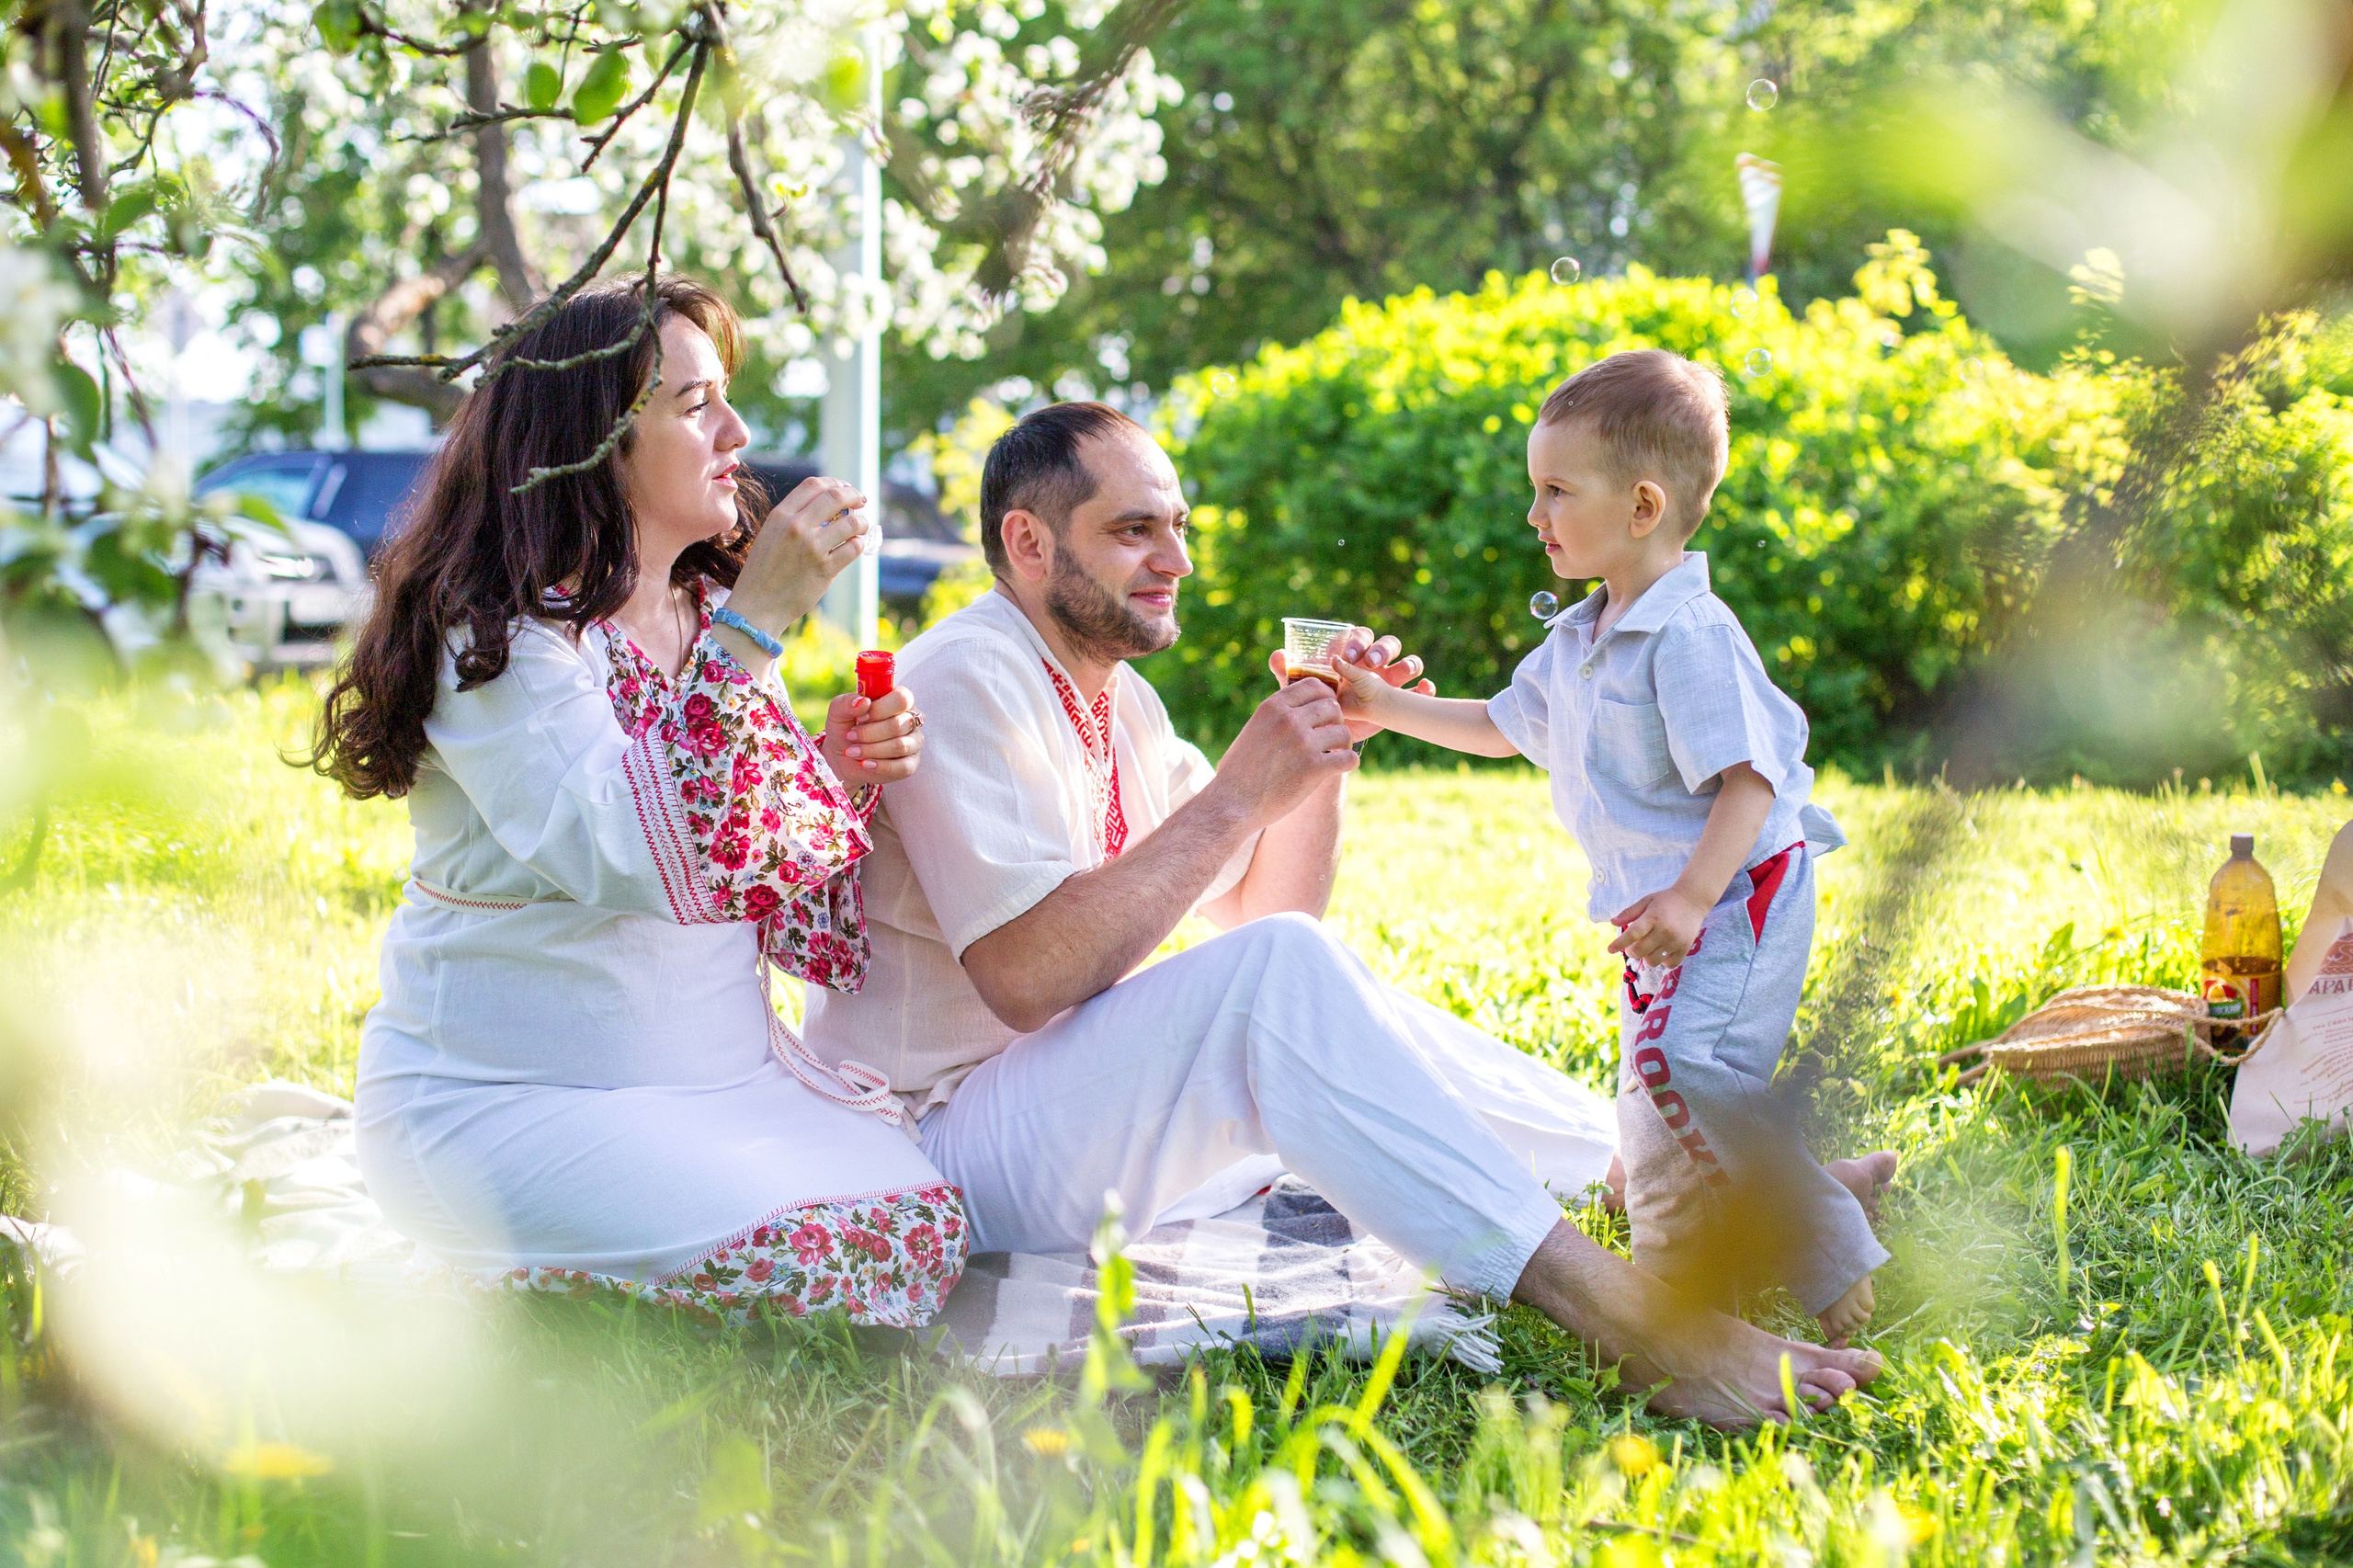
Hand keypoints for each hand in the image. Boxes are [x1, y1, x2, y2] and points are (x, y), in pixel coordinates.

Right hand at [725, 477, 872, 635]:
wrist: (756, 606)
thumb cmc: (764, 571)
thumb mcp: (771, 535)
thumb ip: (794, 519)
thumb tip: (829, 507)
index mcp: (780, 515)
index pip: (814, 485)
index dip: (835, 483)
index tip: (844, 489)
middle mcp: (796, 527)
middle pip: (836, 496)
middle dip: (854, 496)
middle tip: (861, 502)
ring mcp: (812, 548)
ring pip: (851, 523)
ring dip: (861, 522)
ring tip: (861, 527)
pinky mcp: (825, 569)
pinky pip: (853, 548)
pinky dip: (859, 544)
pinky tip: (855, 546)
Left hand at [822, 684, 921, 785]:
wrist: (843, 757)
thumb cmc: (845, 728)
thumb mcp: (838, 712)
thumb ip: (846, 702)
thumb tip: (863, 702)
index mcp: (899, 699)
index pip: (901, 699)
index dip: (879, 709)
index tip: (860, 718)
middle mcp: (912, 719)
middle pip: (898, 724)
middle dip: (869, 733)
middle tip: (851, 736)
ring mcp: (914, 742)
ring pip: (900, 746)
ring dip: (871, 749)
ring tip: (852, 751)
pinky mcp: (911, 763)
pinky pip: (902, 766)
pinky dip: (880, 766)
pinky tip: (864, 763)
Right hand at [1214, 675, 1358, 827]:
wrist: (1233, 803)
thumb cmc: (1239, 771)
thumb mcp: (1253, 730)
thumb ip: (1274, 716)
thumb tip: (1292, 708)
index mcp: (1273, 707)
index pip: (1314, 686)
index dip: (1325, 698)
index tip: (1324, 714)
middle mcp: (1289, 720)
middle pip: (1332, 707)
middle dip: (1335, 722)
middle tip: (1330, 738)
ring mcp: (1303, 743)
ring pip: (1343, 732)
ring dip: (1343, 744)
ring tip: (1335, 754)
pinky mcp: (1314, 768)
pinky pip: (1349, 758)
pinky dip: (1349, 763)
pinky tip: (1340, 768)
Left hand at [1266, 626, 1432, 740]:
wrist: (1331, 735)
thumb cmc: (1316, 704)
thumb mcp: (1301, 691)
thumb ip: (1287, 672)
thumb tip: (1277, 655)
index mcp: (1352, 654)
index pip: (1360, 636)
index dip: (1358, 641)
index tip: (1350, 654)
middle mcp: (1375, 663)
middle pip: (1388, 645)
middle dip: (1381, 650)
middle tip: (1371, 663)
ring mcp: (1391, 680)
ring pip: (1409, 662)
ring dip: (1406, 664)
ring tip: (1400, 673)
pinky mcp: (1402, 699)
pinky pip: (1420, 689)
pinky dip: (1425, 687)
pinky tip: (1424, 688)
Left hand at [1608, 887, 1708, 968]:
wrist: (1693, 900)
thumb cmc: (1666, 900)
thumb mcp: (1646, 901)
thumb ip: (1629, 913)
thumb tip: (1612, 923)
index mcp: (1652, 917)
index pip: (1632, 934)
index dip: (1619, 944)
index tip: (1610, 949)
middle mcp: (1664, 931)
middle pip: (1640, 951)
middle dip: (1631, 951)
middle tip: (1632, 947)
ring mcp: (1675, 941)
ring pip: (1652, 961)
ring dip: (1646, 957)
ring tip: (1649, 948)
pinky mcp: (1685, 949)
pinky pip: (1669, 964)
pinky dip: (1662, 961)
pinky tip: (1661, 951)